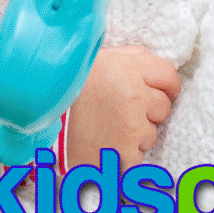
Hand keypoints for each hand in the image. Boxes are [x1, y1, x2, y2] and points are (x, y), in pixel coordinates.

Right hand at [64, 45, 179, 170]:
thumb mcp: (97, 59)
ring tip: (108, 126)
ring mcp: (132, 127)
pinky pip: (139, 155)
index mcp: (127, 67)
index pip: (169, 75)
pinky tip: (106, 144)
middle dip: (148, 110)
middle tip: (120, 109)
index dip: (165, 84)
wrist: (44, 127)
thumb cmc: (69, 89)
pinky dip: (126, 154)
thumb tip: (152, 60)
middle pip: (163, 105)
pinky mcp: (127, 154)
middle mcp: (133, 95)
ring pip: (152, 132)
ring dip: (136, 133)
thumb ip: (129, 57)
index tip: (158, 91)